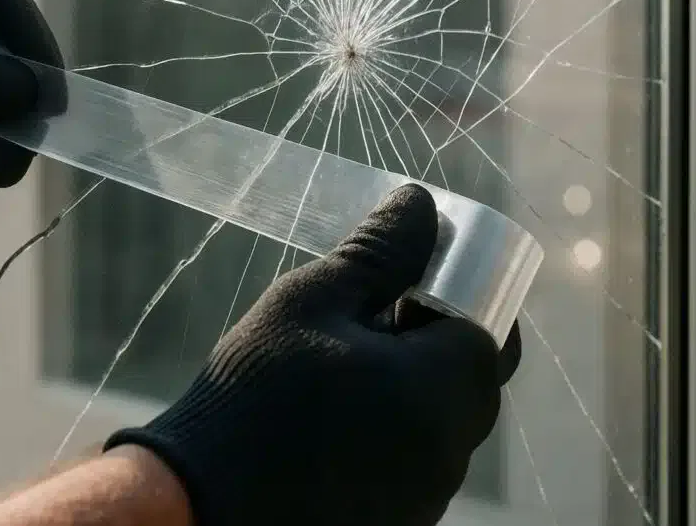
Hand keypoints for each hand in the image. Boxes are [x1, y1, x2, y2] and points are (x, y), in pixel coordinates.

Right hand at [105, 184, 521, 525]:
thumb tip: (418, 202)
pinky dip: (391, 428)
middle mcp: (451, 453)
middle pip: (470, 379)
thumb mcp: (311, 303)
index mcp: (444, 391)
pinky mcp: (398, 520)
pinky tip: (333, 417)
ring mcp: (426, 496)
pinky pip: (413, 460)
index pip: (492, 329)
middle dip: (433, 338)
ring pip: (443, 422)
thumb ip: (376, 253)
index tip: (409, 282)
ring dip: (412, 384)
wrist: (203, 498)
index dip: (458, 295)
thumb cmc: (256, 391)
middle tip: (371, 316)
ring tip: (343, 366)